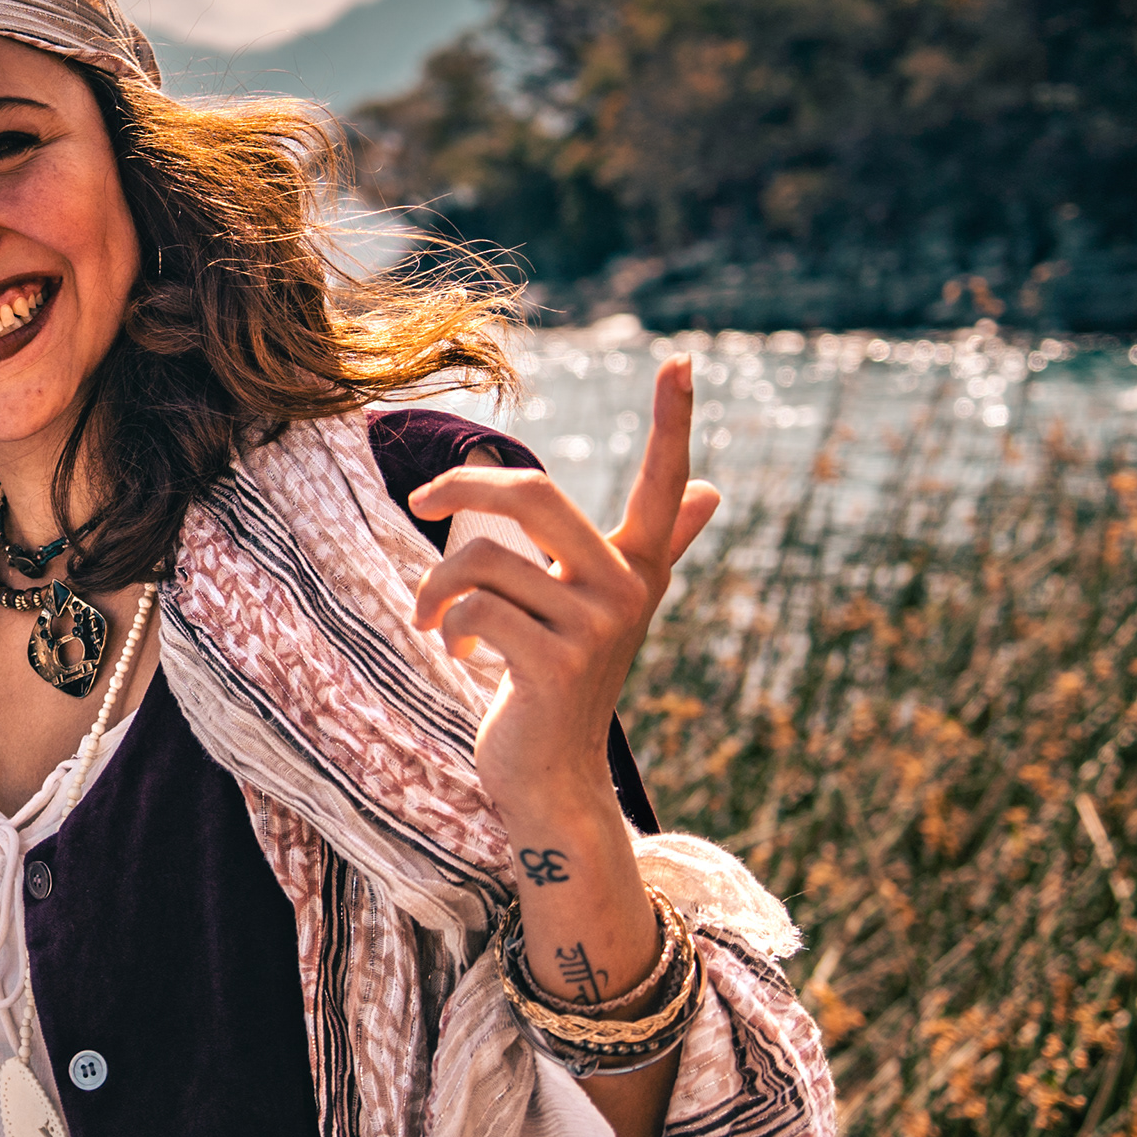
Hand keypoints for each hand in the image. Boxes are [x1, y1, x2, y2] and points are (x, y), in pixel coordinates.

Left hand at [404, 357, 720, 824]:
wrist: (553, 777)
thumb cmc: (565, 683)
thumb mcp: (607, 609)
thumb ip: (654, 548)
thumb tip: (715, 491)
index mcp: (636, 568)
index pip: (661, 483)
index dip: (673, 422)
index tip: (681, 359)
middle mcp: (626, 592)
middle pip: (536, 495)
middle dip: (465, 488)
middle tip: (421, 500)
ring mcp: (595, 630)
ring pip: (484, 559)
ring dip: (437, 586)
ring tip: (436, 617)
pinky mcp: (555, 667)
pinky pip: (474, 609)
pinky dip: (448, 626)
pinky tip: (460, 654)